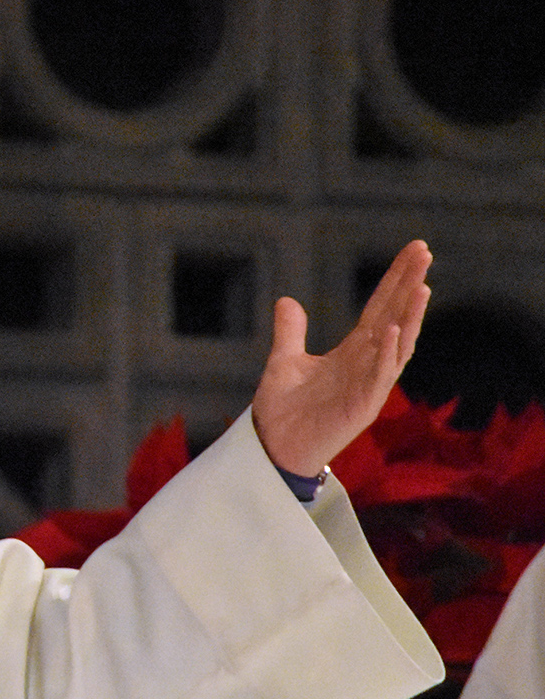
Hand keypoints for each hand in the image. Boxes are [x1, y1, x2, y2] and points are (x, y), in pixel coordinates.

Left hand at [251, 240, 431, 475]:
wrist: (274, 447)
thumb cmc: (285, 410)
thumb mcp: (284, 362)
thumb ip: (290, 333)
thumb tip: (287, 300)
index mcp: (353, 352)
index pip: (379, 307)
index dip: (395, 279)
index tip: (415, 250)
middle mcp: (367, 364)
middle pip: (394, 317)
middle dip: (409, 286)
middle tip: (424, 253)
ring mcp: (369, 385)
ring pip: (396, 346)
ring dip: (409, 317)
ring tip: (421, 287)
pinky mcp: (361, 406)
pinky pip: (378, 377)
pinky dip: (385, 354)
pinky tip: (390, 330)